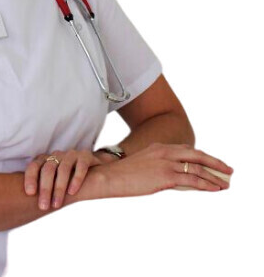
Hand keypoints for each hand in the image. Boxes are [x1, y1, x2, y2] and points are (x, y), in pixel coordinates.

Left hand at [24, 149, 103, 209]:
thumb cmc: (67, 179)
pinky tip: (72, 192)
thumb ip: (42, 187)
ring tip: (57, 204)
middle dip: (45, 189)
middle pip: (48, 169)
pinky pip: (81, 166)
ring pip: (63, 169)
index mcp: (46, 160)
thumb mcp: (53, 181)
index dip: (30, 178)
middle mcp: (57, 155)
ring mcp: (71, 154)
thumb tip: (24, 205)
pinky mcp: (86, 156)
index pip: (34, 166)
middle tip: (43, 206)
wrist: (92, 168)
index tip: (30, 193)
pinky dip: (76, 179)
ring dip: (59, 187)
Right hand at [97, 142, 233, 197]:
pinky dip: (206, 184)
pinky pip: (192, 180)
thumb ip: (159, 168)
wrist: (109, 176)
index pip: (186, 150)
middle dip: (214, 162)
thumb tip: (174, 180)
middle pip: (196, 154)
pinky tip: (214, 188)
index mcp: (159, 147)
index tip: (212, 162)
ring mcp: (166, 163)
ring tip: (224, 183)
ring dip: (214, 176)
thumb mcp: (143, 166)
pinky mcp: (166, 175)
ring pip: (197, 168)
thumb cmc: (122, 174)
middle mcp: (164, 151)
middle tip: (227, 169)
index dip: (201, 156)